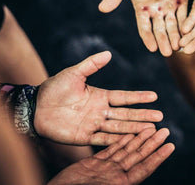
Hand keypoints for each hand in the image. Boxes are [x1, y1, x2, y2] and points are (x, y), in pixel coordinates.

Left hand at [35, 51, 162, 145]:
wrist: (35, 107)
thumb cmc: (53, 88)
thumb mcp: (74, 73)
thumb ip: (92, 65)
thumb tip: (109, 53)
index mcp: (100, 96)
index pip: (124, 98)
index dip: (138, 97)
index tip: (154, 96)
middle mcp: (100, 111)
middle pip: (126, 114)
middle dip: (143, 116)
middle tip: (159, 118)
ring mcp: (94, 125)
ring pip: (119, 127)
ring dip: (135, 129)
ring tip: (151, 130)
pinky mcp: (84, 137)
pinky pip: (103, 140)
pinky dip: (117, 140)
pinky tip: (130, 140)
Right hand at [48, 128, 174, 184]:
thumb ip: (115, 184)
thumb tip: (128, 182)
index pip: (144, 169)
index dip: (158, 157)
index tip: (171, 146)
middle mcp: (115, 177)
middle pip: (138, 156)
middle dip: (152, 143)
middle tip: (166, 130)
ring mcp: (105, 170)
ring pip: (126, 151)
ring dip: (139, 139)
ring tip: (152, 127)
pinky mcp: (93, 165)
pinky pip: (110, 150)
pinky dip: (121, 141)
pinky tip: (129, 133)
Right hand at [99, 0, 187, 55]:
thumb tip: (102, 9)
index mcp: (143, 11)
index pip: (145, 28)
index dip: (148, 38)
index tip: (152, 48)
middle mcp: (156, 13)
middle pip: (160, 30)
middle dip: (164, 41)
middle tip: (168, 53)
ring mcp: (169, 9)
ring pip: (173, 25)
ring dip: (175, 36)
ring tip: (178, 47)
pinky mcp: (181, 2)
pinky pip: (184, 14)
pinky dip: (186, 23)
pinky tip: (188, 32)